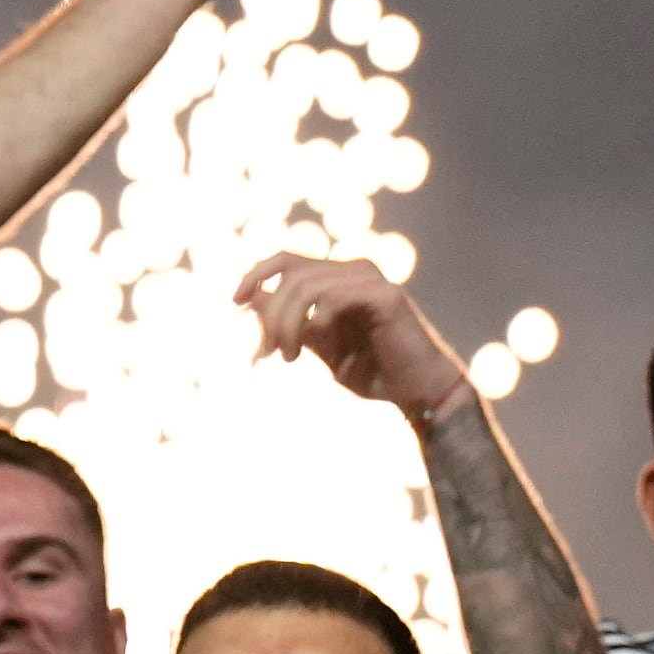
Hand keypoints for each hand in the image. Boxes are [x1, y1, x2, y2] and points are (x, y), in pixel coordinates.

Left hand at [233, 253, 469, 424]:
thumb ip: (290, 322)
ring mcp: (372, 280)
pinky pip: (333, 297)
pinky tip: (310, 344)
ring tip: (286, 357)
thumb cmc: (374, 372)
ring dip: (286, 324)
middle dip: (270, 315)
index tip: (235, 300)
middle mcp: (355, 270)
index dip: (256, 274)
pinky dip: (313, 322)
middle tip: (266, 353)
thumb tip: (252, 301)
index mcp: (339, 278)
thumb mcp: (319, 346)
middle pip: (291, 274)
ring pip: (306, 285)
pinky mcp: (386, 296)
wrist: (418, 393)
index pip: (288, 260)